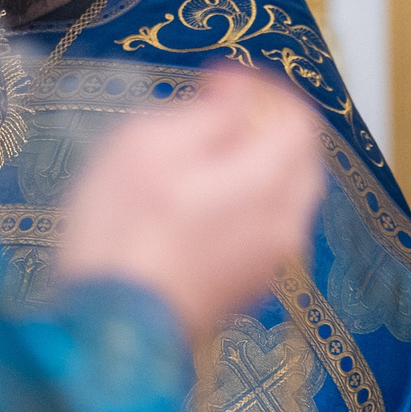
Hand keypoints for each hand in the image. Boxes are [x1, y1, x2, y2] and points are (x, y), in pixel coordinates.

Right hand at [54, 67, 325, 340]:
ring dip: (259, 167)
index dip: (263, 89)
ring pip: (288, 196)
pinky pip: (268, 230)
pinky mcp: (249, 286)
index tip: (219, 83)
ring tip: (204, 159)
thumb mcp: (147, 144)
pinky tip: (202, 204)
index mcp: (268, 180)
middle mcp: (285, 221)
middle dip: (267, 127)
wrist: (108, 328)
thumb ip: (207, 112)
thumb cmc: (118, 230)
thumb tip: (238, 92)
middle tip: (216, 115)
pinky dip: (249, 204)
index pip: (300, 117)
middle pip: (302, 157)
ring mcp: (270, 260)